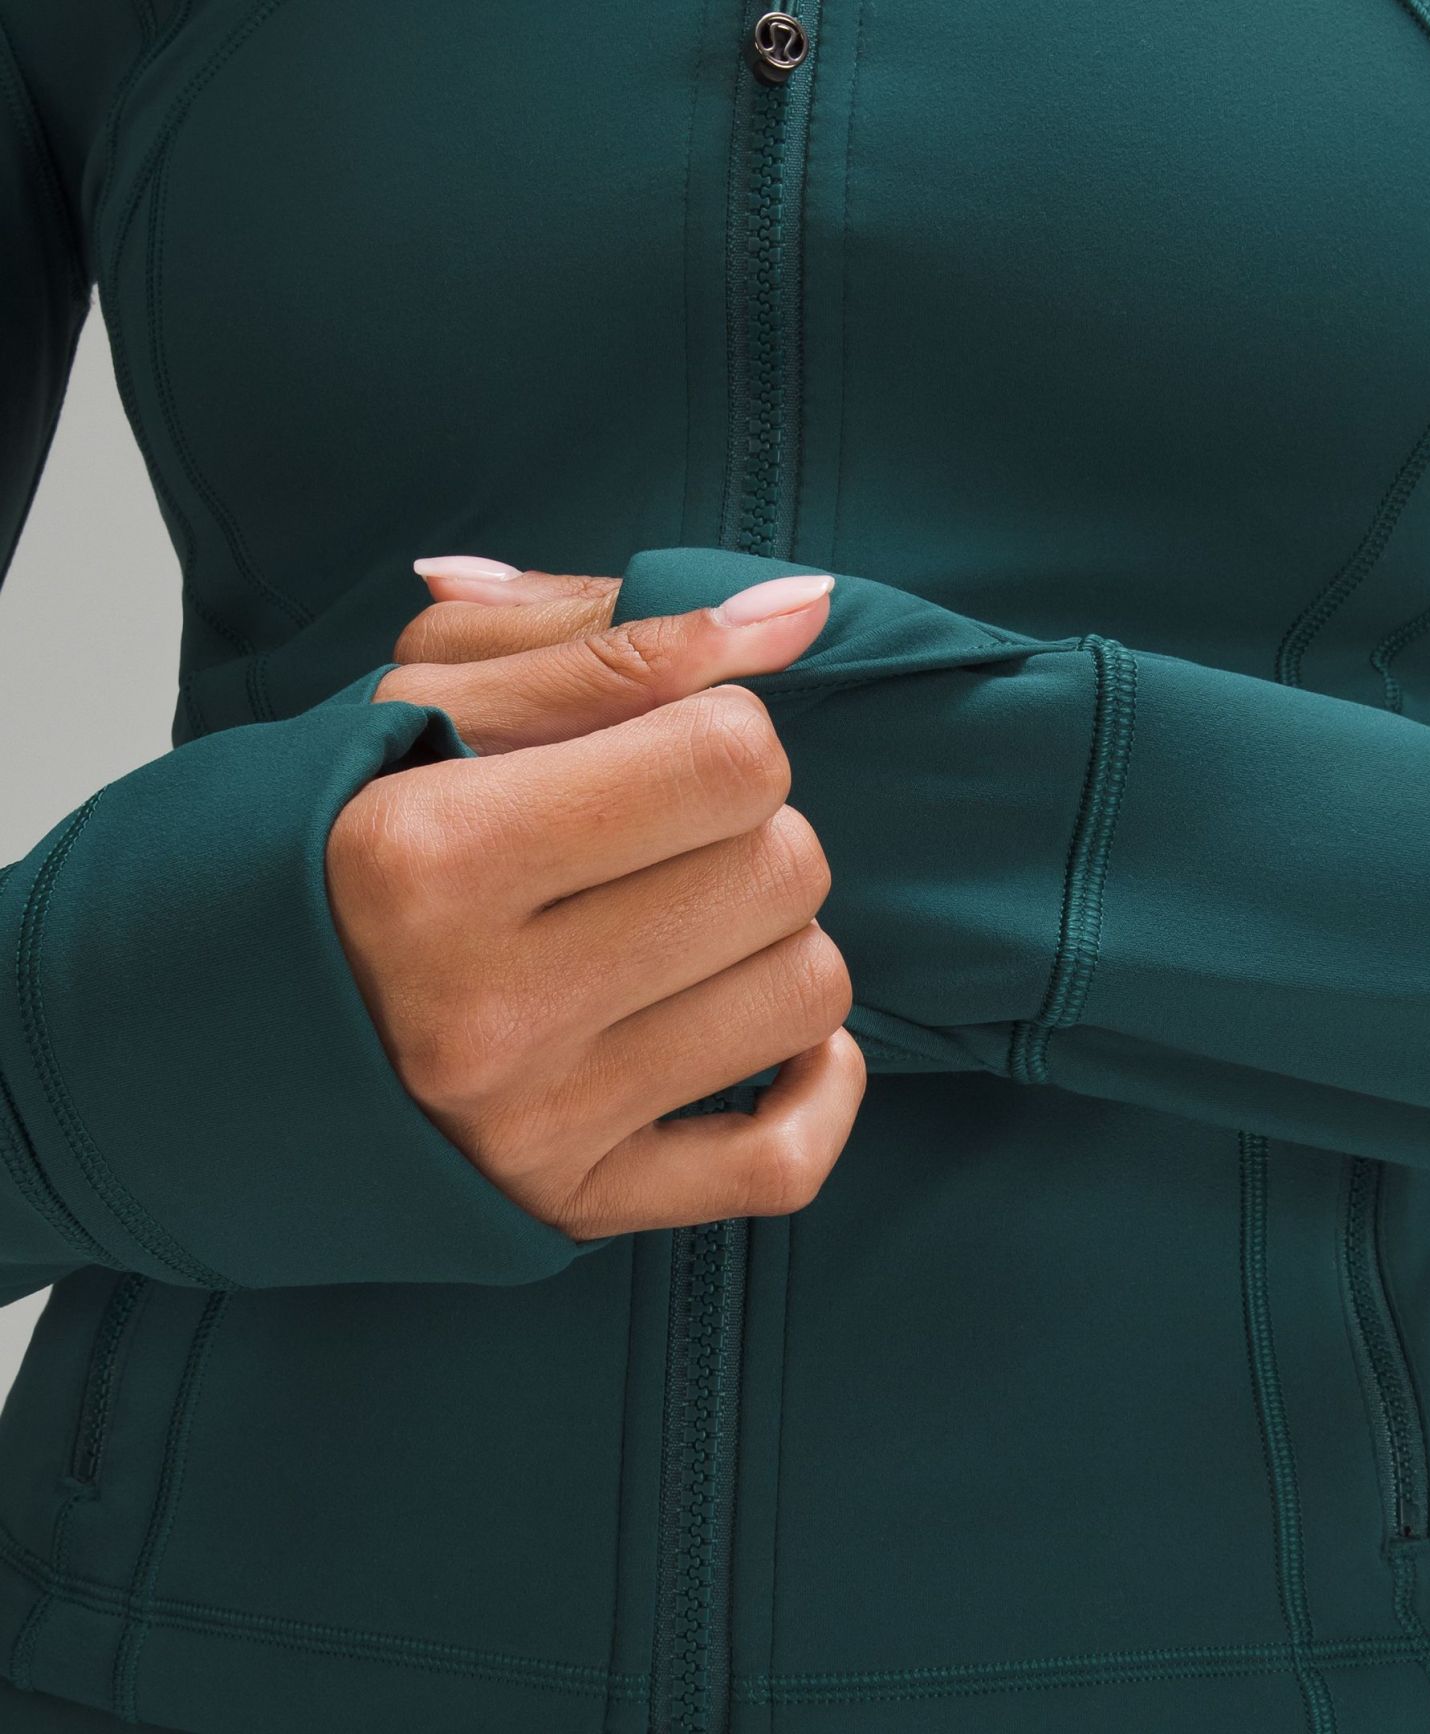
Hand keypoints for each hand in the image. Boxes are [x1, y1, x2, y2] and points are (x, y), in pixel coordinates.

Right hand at [324, 557, 865, 1239]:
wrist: (208, 1028)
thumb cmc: (328, 841)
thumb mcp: (426, 700)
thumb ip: (615, 639)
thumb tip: (804, 612)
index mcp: (432, 855)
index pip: (731, 758)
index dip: (723, 727)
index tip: (663, 748)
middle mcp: (484, 1009)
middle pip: (783, 871)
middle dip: (749, 826)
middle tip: (664, 838)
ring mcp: (532, 1127)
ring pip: (807, 996)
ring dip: (772, 939)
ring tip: (681, 926)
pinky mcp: (570, 1207)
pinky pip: (786, 1163)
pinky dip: (816, 1085)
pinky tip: (760, 1032)